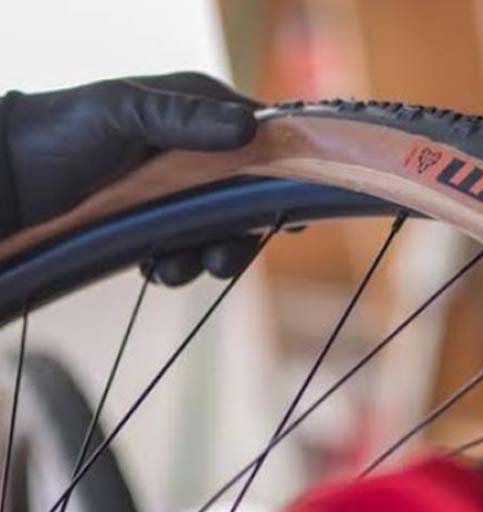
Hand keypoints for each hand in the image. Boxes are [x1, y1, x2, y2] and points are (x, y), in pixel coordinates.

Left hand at [2, 72, 262, 283]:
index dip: (284, 173)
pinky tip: (151, 266)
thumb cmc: (61, 130)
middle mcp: (197, 151)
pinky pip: (187, 249)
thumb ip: (184, 120)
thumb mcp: (122, 114)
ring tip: (167, 269)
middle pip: (247, 198)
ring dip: (203, 257)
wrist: (9, 180)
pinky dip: (177, 265)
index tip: (296, 209)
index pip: (262, 138)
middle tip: (219, 262)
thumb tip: (250, 127)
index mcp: (199, 112)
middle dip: (235, 236)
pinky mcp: (158, 222)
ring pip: (219, 231)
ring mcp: (179, 190)